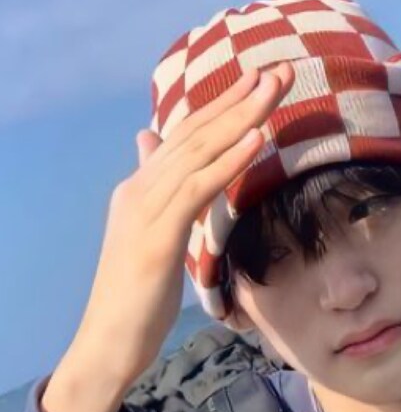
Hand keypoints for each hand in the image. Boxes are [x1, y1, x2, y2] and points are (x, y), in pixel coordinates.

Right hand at [73, 63, 293, 387]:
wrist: (109, 340)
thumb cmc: (136, 294)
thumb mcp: (151, 235)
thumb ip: (156, 190)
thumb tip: (151, 145)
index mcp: (143, 188)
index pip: (187, 136)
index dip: (224, 106)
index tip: (260, 83)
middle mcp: (141, 188)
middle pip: (195, 133)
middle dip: (239, 99)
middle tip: (280, 71)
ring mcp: (146, 209)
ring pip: (197, 152)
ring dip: (240, 118)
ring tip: (273, 88)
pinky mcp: (156, 236)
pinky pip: (197, 190)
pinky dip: (227, 162)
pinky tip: (256, 139)